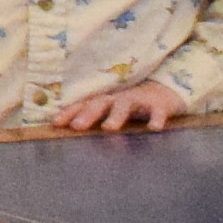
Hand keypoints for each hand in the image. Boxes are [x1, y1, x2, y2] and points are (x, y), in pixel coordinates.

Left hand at [45, 78, 195, 133]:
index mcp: (105, 100)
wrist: (166, 92)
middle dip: (88, 114)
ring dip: (116, 115)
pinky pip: (158, 111)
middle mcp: (118, 98)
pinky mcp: (159, 104)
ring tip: (109, 128)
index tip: (56, 123)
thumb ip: (93, 118)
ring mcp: (139, 99)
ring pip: (125, 104)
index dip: (69, 112)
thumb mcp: (110, 110)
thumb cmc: (132, 105)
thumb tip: (68, 129)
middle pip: (100, 103)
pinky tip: (154, 127)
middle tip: (77, 126)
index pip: (83, 105)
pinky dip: (156, 118)